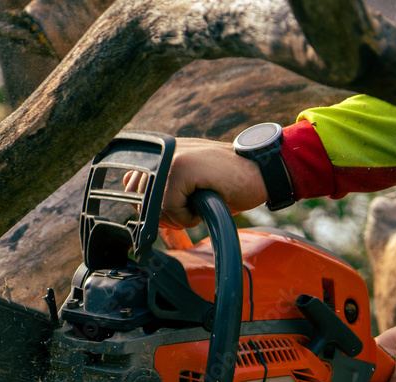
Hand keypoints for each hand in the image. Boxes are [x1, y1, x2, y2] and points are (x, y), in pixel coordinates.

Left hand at [124, 138, 268, 227]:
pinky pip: (170, 208)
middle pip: (138, 199)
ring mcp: (171, 156)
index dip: (151, 208)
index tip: (177, 210)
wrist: (263, 172)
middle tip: (190, 211)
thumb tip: (134, 198)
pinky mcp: (182, 167)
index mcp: (162, 151)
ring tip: (200, 205)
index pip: (132, 186)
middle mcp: (162, 150)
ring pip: (153, 205)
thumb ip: (161, 186)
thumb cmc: (229, 183)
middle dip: (163, 215)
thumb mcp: (188, 185)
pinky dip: (188, 217)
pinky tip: (206, 202)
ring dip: (177, 216)